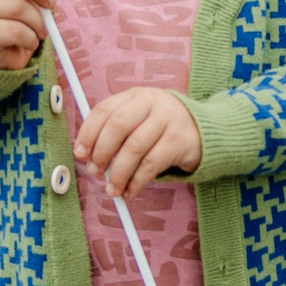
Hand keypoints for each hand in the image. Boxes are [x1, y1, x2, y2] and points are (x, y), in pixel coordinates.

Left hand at [75, 87, 202, 197]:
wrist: (205, 130)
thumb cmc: (162, 128)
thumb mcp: (140, 119)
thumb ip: (115, 131)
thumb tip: (87, 156)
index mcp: (136, 95)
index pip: (104, 110)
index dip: (88, 133)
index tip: (80, 154)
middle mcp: (153, 102)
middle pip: (118, 126)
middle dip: (101, 153)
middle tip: (95, 172)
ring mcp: (169, 119)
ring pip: (134, 149)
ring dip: (118, 174)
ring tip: (113, 189)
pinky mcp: (180, 140)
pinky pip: (151, 165)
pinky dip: (136, 182)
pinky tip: (130, 191)